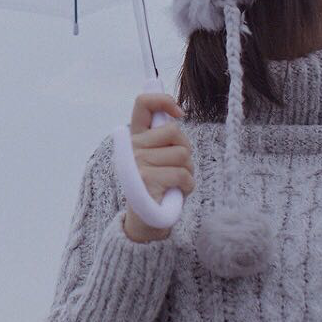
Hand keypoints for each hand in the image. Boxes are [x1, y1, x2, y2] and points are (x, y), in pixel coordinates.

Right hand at [122, 91, 193, 241]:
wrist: (146, 221)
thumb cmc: (159, 187)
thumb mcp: (159, 158)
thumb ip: (164, 139)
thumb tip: (175, 114)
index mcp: (136, 138)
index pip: (143, 103)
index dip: (163, 100)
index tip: (179, 113)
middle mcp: (133, 147)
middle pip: (175, 131)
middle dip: (185, 149)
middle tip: (179, 167)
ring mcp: (137, 163)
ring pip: (182, 154)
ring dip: (188, 170)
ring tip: (177, 182)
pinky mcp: (146, 180)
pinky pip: (182, 174)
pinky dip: (188, 185)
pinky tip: (178, 193)